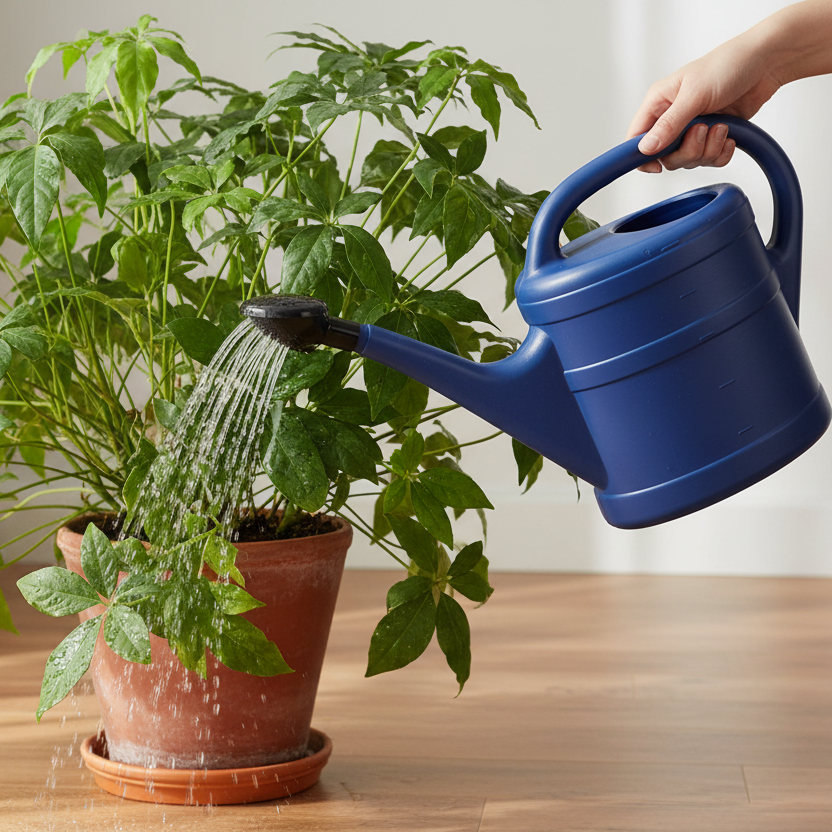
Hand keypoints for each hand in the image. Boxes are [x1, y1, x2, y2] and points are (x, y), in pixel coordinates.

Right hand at [627, 36, 781, 172]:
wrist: (767, 63)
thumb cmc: (728, 65)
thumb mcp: (694, 94)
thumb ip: (669, 124)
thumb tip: (645, 148)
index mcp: (659, 103)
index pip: (636, 138)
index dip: (641, 156)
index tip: (657, 165)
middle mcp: (672, 118)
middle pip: (665, 156)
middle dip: (687, 150)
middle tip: (703, 131)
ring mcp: (692, 129)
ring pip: (687, 160)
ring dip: (707, 150)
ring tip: (721, 127)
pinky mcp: (711, 137)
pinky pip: (708, 160)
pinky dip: (720, 153)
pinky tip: (729, 136)